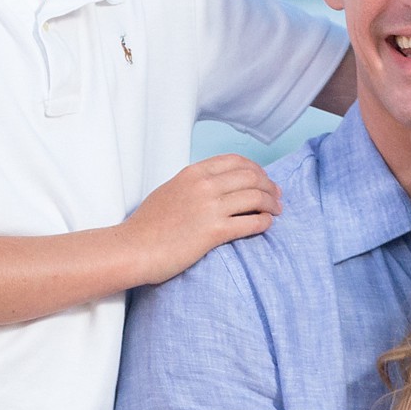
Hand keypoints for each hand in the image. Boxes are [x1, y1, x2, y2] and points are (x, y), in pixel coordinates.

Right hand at [122, 154, 281, 284]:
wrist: (133, 248)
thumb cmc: (148, 225)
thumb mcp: (170, 191)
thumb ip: (193, 185)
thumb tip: (215, 187)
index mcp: (194, 172)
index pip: (236, 161)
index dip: (256, 170)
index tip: (264, 180)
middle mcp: (204, 185)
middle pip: (251, 177)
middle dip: (269, 186)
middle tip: (277, 197)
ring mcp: (210, 207)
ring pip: (256, 197)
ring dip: (271, 204)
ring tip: (276, 211)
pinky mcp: (214, 231)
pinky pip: (251, 222)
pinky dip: (265, 222)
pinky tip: (267, 224)